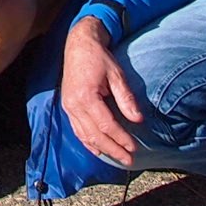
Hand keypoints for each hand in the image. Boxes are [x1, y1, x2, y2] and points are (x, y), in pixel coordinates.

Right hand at [59, 18, 145, 167]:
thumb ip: (126, 98)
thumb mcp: (116, 74)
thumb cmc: (99, 58)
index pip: (106, 125)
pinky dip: (87, 142)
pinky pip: (76, 129)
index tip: (134, 148)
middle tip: (128, 160)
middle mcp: (74, 104)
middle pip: (94, 135)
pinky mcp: (67, 106)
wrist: (79, 45)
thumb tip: (138, 119)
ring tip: (117, 157)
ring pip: (84, 135)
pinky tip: (97, 149)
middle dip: (113, 149)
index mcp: (85, 96)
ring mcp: (68, 106)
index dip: (121, 138)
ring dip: (101, 149)